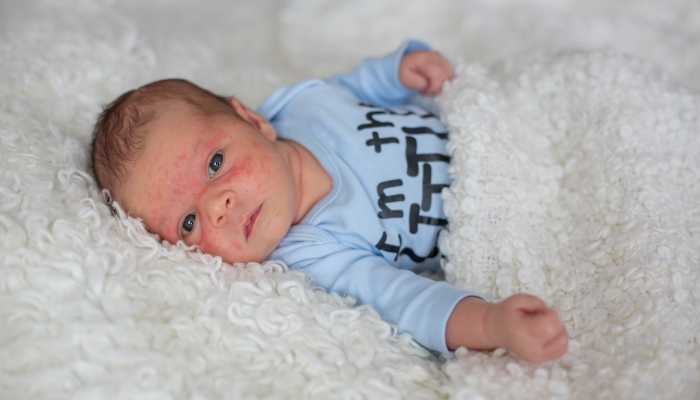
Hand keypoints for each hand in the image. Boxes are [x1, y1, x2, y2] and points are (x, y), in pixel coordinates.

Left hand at [398, 50, 452, 95]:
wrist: (402, 63)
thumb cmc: (403, 72)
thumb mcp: (405, 79)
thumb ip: (418, 83)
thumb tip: (429, 85)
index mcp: (423, 59)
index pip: (437, 73)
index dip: (434, 86)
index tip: (425, 92)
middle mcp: (434, 55)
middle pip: (445, 73)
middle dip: (438, 86)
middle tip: (427, 90)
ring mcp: (440, 56)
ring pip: (449, 73)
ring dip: (441, 83)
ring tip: (429, 86)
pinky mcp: (442, 60)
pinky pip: (448, 72)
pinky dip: (443, 80)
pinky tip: (433, 82)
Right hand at [446, 294, 567, 362]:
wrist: (495, 330)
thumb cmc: (507, 313)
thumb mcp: (518, 299)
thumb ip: (537, 302)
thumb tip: (551, 315)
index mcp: (522, 332)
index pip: (551, 325)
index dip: (549, 314)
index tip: (537, 312)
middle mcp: (531, 349)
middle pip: (559, 334)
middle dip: (553, 322)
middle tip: (537, 319)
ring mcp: (536, 357)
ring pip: (563, 343)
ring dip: (556, 331)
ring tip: (541, 327)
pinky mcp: (540, 360)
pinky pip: (561, 350)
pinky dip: (558, 340)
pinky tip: (545, 335)